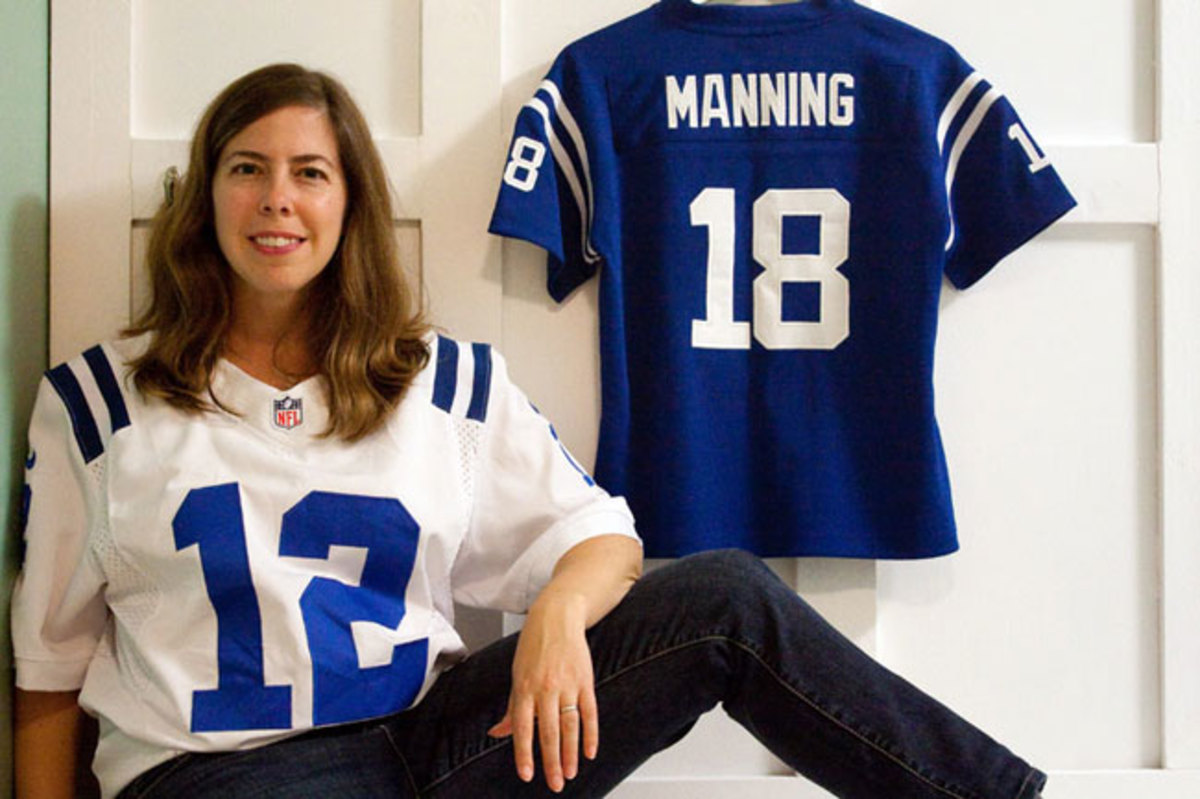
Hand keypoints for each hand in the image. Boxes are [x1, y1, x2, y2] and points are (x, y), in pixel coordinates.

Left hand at [488, 595, 598, 792]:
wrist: (557, 617)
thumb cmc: (534, 645)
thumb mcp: (516, 675)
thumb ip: (511, 707)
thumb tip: (497, 732)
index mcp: (525, 688)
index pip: (523, 728)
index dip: (524, 753)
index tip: (527, 774)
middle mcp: (546, 688)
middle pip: (550, 732)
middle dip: (552, 762)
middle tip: (554, 784)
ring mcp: (568, 685)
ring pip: (570, 726)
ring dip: (570, 753)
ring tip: (570, 773)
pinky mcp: (585, 681)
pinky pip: (590, 713)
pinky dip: (591, 734)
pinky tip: (589, 751)